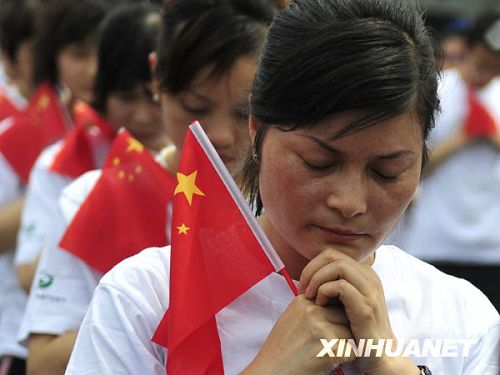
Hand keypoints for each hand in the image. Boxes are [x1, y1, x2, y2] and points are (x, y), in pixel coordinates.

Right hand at [241, 294, 354, 374]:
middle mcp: (313, 310)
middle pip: (345, 315)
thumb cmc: (281, 349)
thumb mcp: (291, 318)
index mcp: (303, 301)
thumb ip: (310, 308)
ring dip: (345, 345)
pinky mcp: (331, 348)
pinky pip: (352, 351)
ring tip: (326, 353)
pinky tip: (328, 363)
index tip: (325, 329)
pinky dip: (344, 360)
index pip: (334, 300)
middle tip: (329, 344)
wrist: (271, 371)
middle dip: (343, 330)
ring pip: (351, 333)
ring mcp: (322, 328)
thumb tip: (336, 304)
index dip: (334, 317)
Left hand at [299, 248, 407, 373]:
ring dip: (317, 279)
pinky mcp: (366, 307)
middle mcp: (369, 277)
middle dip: (312, 270)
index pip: (331, 254)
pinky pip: (341, 286)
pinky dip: (325, 291)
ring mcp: (370, 291)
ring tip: (311, 296)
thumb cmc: (356, 330)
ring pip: (338, 265)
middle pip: (333, 255)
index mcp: (363, 274)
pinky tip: (320, 305)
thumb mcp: (344, 302)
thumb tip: (308, 275)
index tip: (303, 286)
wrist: (379, 356)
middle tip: (303, 290)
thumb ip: (332, 285)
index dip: (312, 266)